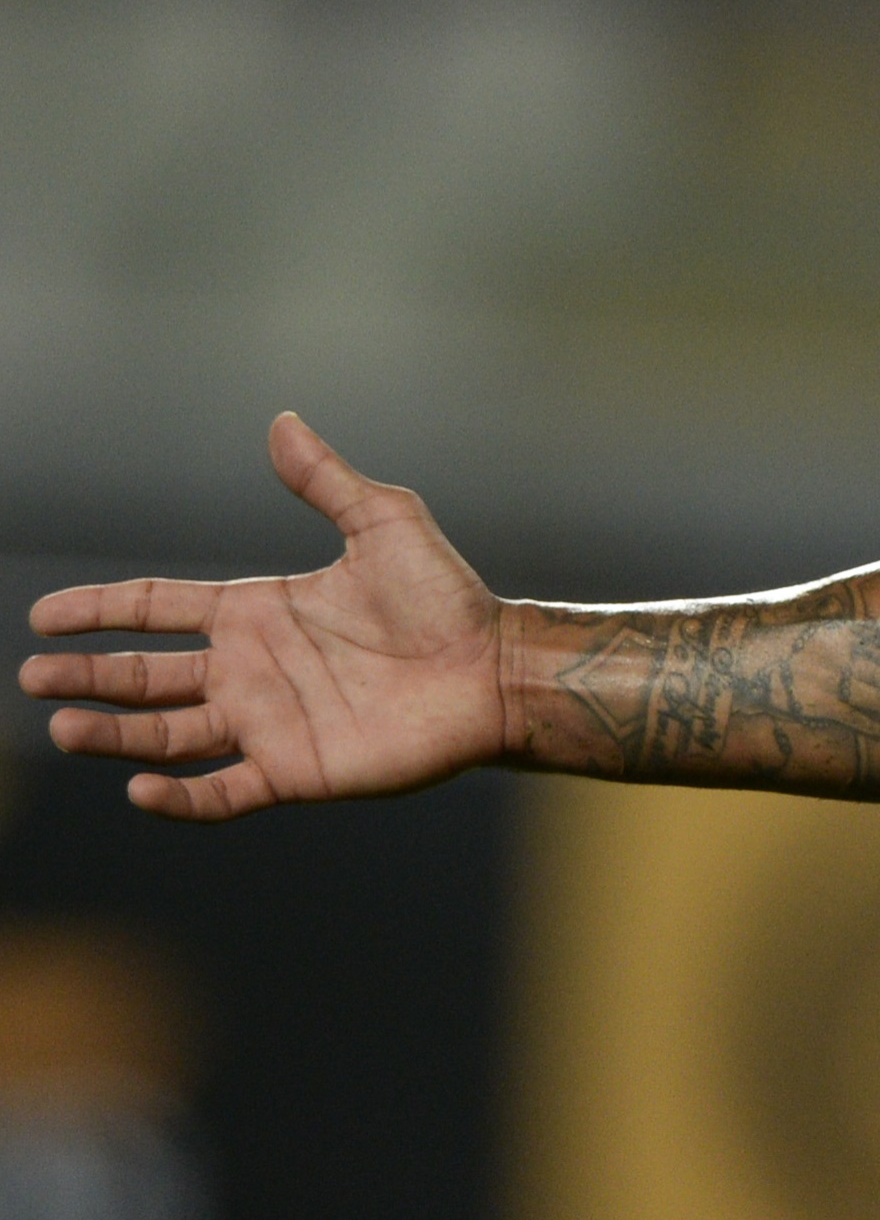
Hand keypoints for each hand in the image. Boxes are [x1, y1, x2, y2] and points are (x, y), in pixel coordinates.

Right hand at [20, 415, 507, 821]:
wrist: (494, 669)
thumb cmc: (447, 598)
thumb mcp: (384, 524)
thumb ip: (326, 480)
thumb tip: (281, 421)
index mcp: (257, 612)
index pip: (156, 610)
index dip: (100, 610)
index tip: (44, 616)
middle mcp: (250, 670)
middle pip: (146, 677)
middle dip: (88, 677)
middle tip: (35, 675)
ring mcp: (268, 723)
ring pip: (167, 736)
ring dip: (114, 736)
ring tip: (63, 727)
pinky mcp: (296, 771)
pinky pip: (222, 793)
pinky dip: (179, 798)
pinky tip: (139, 789)